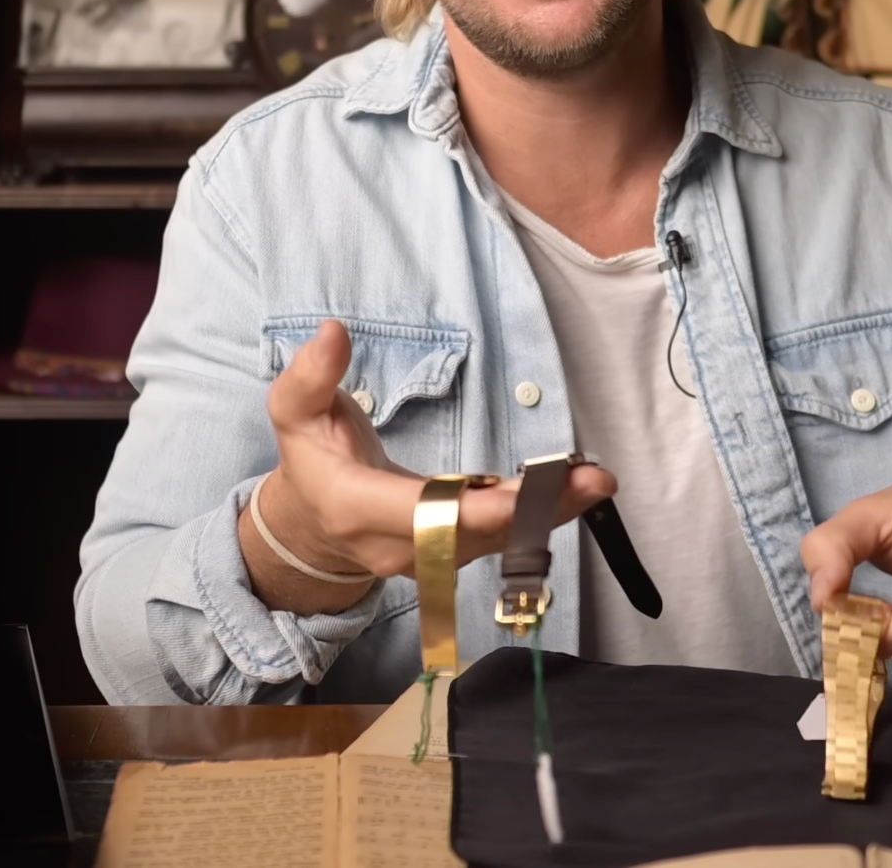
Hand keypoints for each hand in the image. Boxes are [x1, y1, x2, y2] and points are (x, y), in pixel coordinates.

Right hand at [239, 320, 615, 613]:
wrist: (315, 526)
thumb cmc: (312, 460)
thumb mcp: (295, 413)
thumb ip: (311, 376)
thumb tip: (332, 333)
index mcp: (356, 508)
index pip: (418, 515)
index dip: (469, 510)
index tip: (516, 498)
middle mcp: (398, 545)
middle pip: (472, 534)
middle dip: (533, 511)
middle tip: (589, 479)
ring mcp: (430, 557)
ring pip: (496, 542)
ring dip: (551, 513)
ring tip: (596, 480)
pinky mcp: (455, 553)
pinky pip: (503, 540)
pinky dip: (544, 515)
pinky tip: (581, 489)